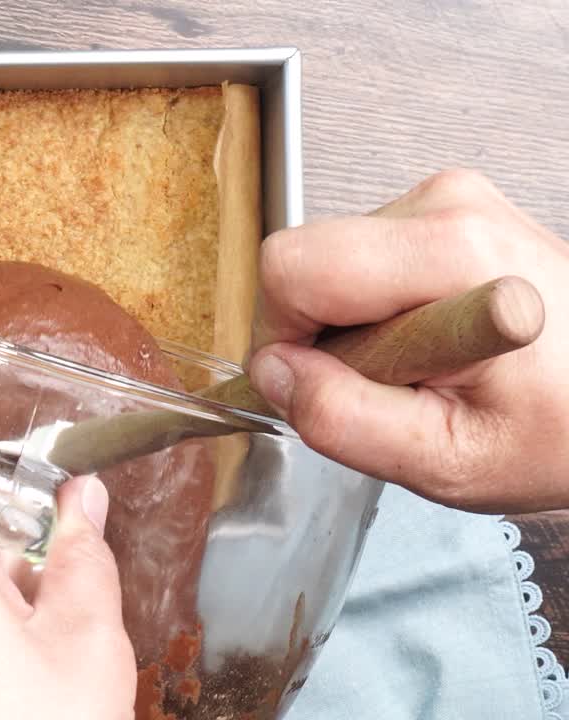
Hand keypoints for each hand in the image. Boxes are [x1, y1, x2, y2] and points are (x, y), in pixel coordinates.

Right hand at [246, 169, 568, 512]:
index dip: (285, 338)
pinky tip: (426, 338)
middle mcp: (451, 207)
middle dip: (320, 333)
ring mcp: (449, 198)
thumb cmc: (560, 431)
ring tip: (419, 363)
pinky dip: (372, 307)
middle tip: (389, 380)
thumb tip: (274, 374)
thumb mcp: (447, 462)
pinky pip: (355, 256)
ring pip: (325, 259)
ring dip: (350, 324)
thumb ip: (345, 420)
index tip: (330, 383)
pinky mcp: (442, 206)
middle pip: (303, 258)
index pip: (292, 270)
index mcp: (454, 257)